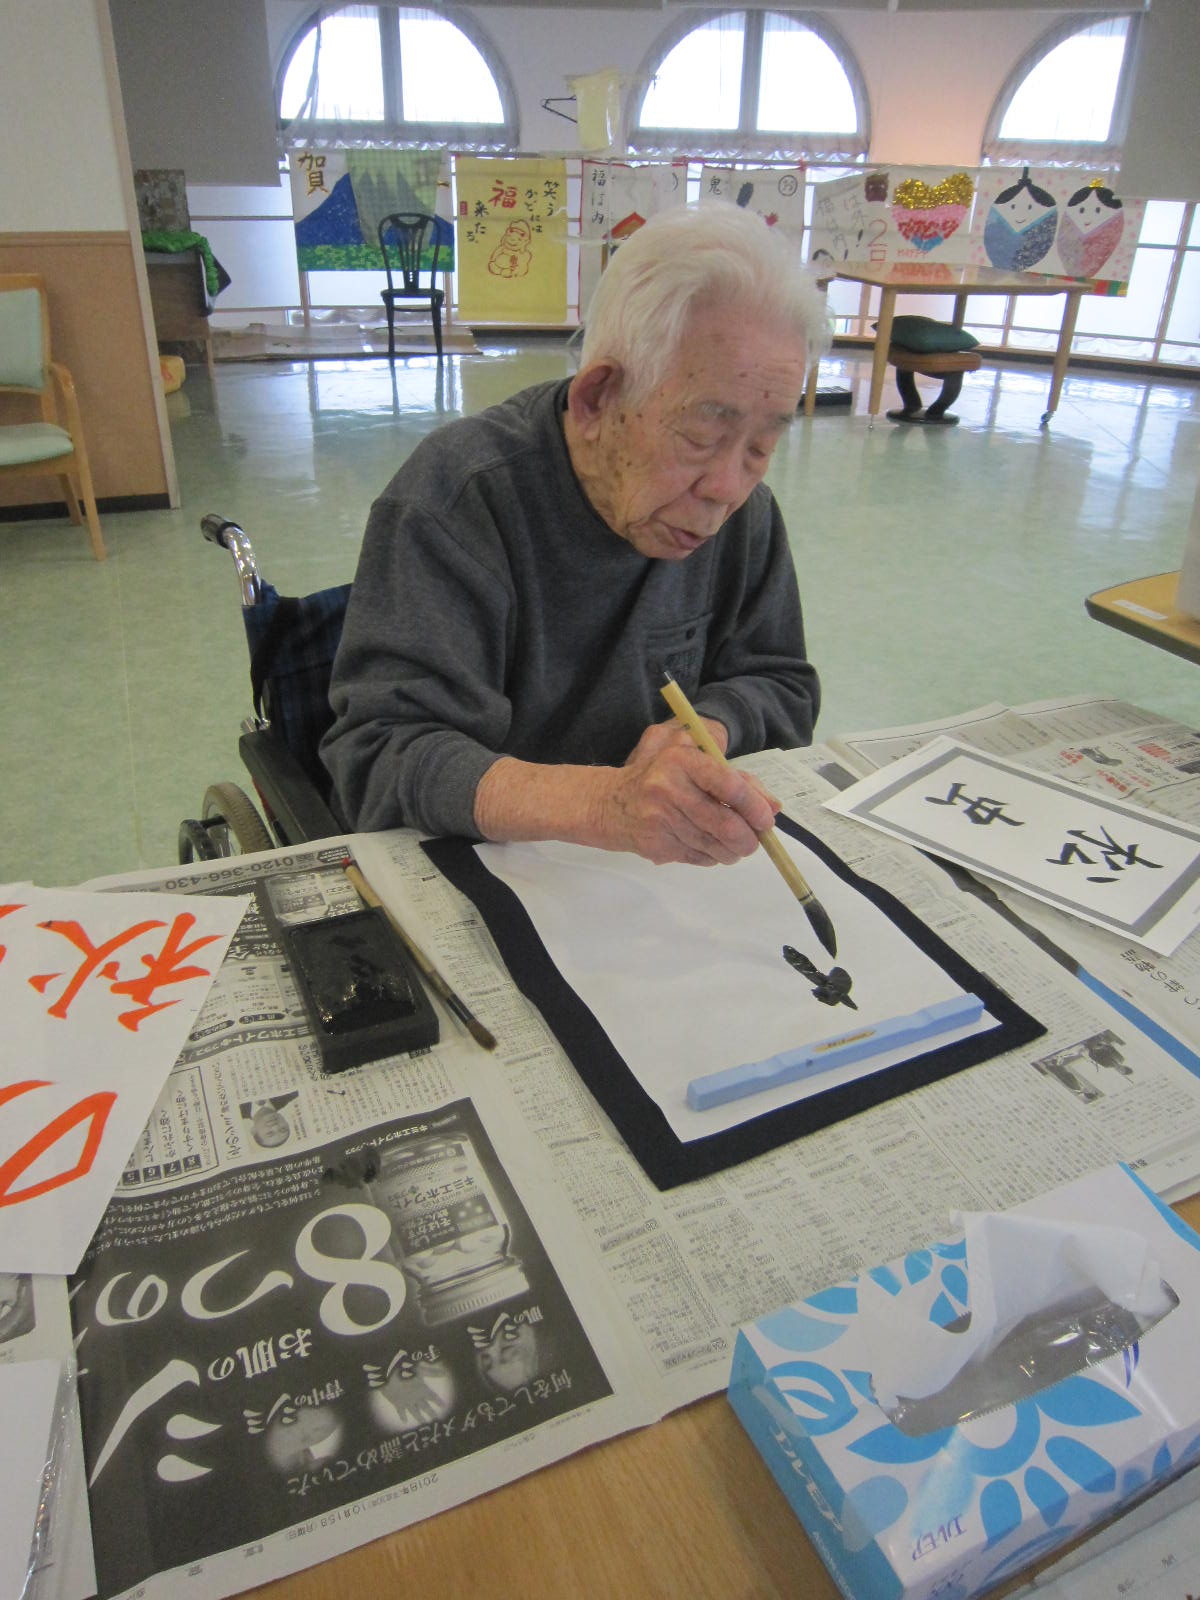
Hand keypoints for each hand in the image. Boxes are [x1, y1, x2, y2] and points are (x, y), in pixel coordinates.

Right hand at [598, 724, 779, 865]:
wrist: (609, 803)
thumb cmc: (660, 776)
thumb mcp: (694, 762)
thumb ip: (736, 779)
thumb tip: (773, 807)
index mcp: (682, 761)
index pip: (730, 785)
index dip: (754, 806)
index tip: (766, 819)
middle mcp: (669, 789)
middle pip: (726, 825)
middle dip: (749, 839)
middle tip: (754, 841)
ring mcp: (660, 820)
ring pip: (715, 847)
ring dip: (733, 851)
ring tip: (735, 846)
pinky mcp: (657, 845)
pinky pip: (699, 858)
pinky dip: (713, 857)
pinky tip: (710, 847)